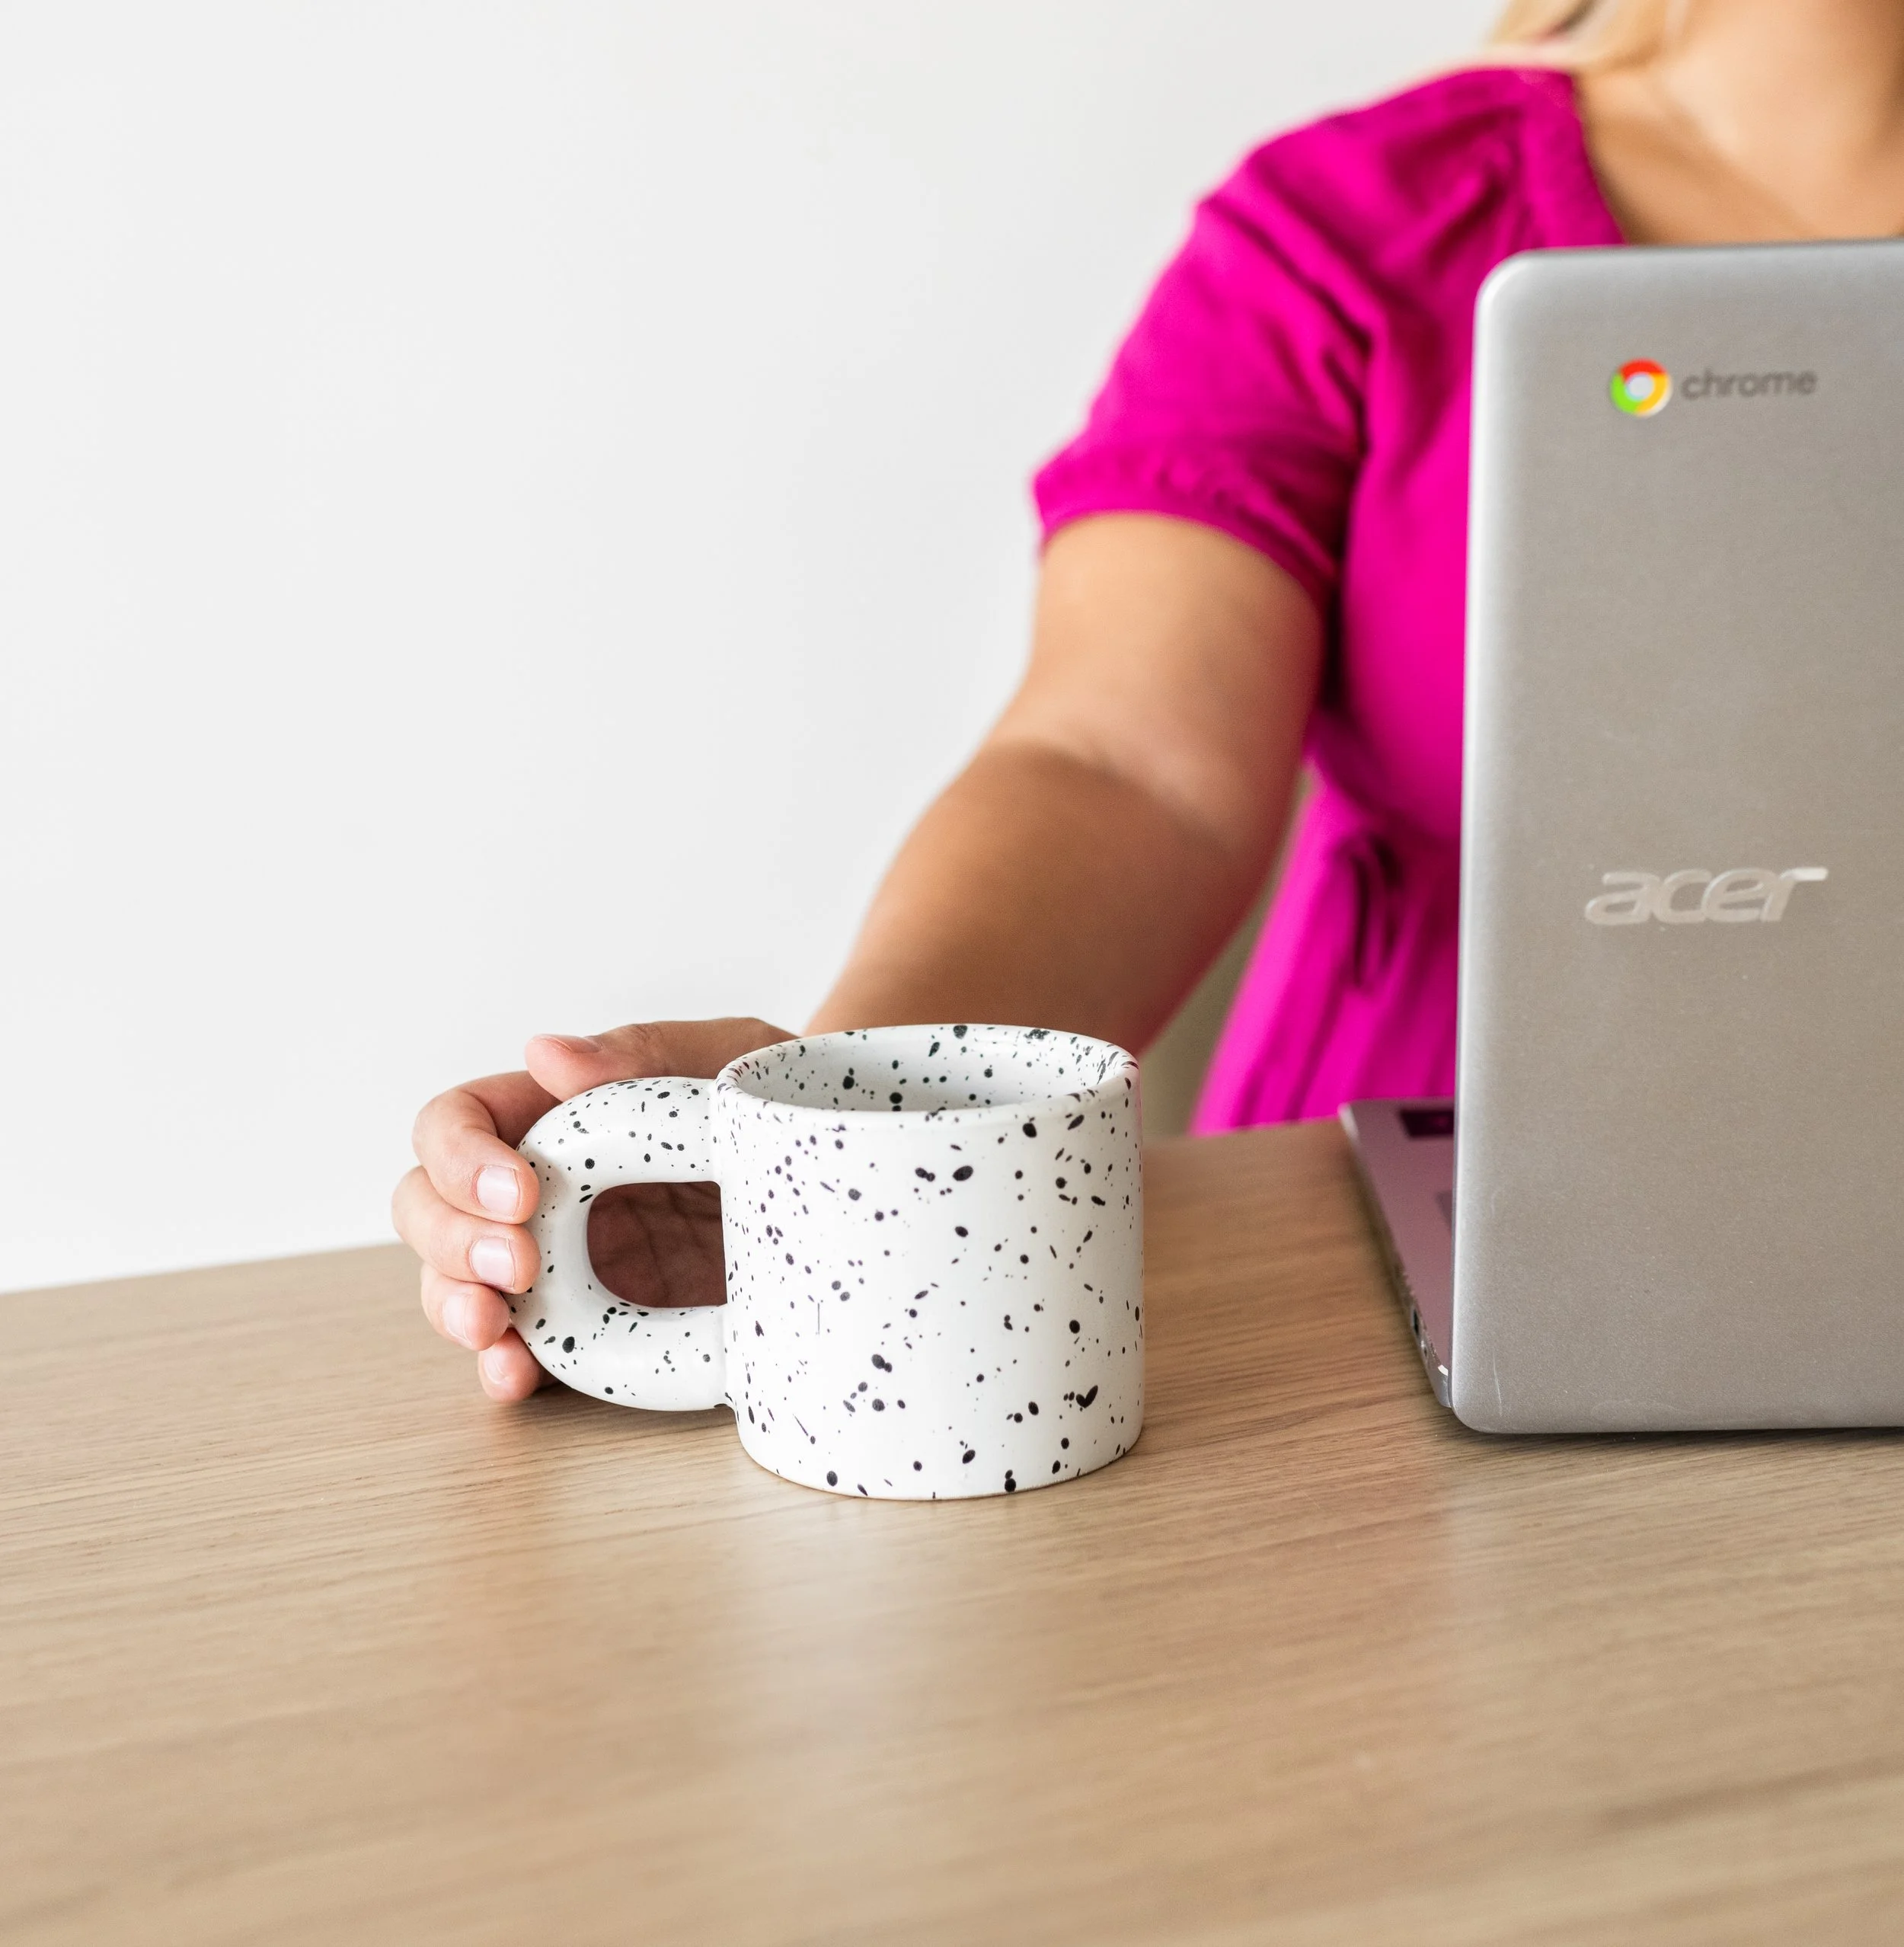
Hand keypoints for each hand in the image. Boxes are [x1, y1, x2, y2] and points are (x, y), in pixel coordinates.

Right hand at [393, 1018, 790, 1399]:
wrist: (844, 1177)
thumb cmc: (773, 1099)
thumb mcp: (730, 1057)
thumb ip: (646, 1052)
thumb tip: (547, 1054)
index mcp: (552, 1114)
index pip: (458, 1123)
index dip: (462, 1158)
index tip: (522, 1192)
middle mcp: (538, 1190)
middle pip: (430, 1207)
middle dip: (452, 1241)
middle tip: (519, 1268)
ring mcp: (558, 1262)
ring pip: (455, 1284)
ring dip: (456, 1307)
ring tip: (495, 1330)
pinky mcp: (592, 1324)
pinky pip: (526, 1349)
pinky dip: (506, 1365)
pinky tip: (515, 1375)